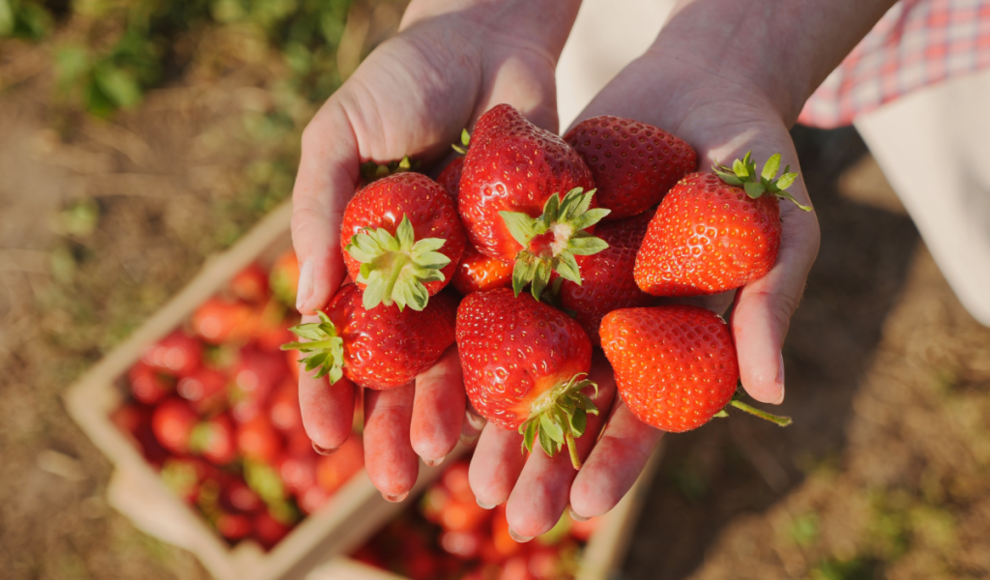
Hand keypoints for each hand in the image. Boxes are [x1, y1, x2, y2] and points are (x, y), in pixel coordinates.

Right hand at [291, 0, 579, 499]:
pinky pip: (523, 317)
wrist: (488, 34)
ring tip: (446, 456)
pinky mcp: (532, 256)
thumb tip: (310, 301)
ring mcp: (476, 271)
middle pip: (404, 365)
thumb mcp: (338, 134)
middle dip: (393, 422)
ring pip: (463, 357)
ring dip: (453, 408)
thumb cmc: (400, 78)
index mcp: (366, 255)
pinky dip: (516, 362)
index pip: (342, 338)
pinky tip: (511, 407)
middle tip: (392, 479)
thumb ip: (316, 209)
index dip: (328, 389)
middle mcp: (421, 275)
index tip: (321, 438)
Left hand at [468, 28, 821, 538]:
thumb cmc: (757, 160)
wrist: (700, 81)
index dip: (618, 460)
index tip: (584, 506)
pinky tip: (428, 375)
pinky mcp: (532, 246)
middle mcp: (617, 325)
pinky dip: (464, 335)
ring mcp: (572, 288)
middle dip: (541, 460)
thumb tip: (770, 390)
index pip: (648, 415)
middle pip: (575, 405)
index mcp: (675, 340)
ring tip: (450, 466)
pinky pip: (494, 293)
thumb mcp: (781, 228)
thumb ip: (768, 303)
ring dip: (491, 417)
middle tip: (507, 511)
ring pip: (524, 363)